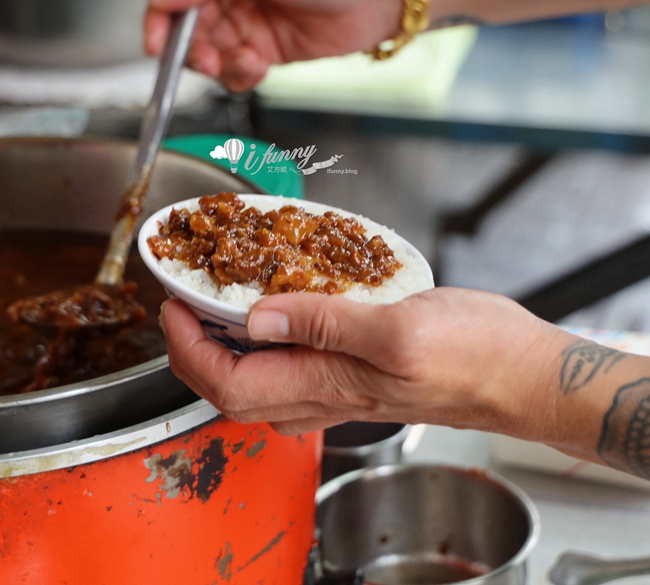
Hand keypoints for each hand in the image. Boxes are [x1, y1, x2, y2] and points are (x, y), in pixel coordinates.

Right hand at [144, 0, 404, 91]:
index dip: (160, 17)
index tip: (157, 44)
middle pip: (184, 28)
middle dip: (192, 49)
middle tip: (209, 59)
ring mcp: (244, 21)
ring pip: (206, 55)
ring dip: (219, 65)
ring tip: (246, 61)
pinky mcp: (260, 50)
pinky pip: (232, 72)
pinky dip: (239, 75)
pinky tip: (258, 67)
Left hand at [159, 288, 575, 440]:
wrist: (524, 376)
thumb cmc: (477, 358)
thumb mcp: (399, 329)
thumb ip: (324, 323)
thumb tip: (258, 320)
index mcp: (326, 382)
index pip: (227, 382)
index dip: (187, 348)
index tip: (172, 306)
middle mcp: (323, 393)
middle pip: (230, 388)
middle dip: (191, 350)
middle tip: (180, 303)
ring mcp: (338, 389)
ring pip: (256, 383)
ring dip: (221, 350)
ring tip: (210, 306)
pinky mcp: (355, 375)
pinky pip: (290, 369)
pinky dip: (263, 343)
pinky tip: (271, 310)